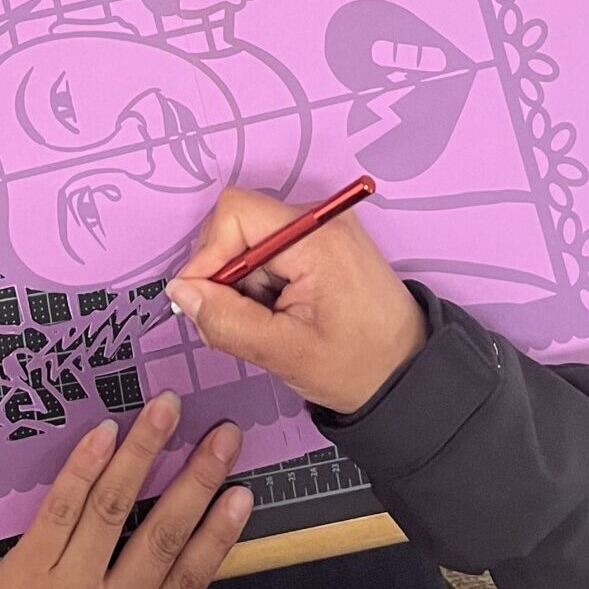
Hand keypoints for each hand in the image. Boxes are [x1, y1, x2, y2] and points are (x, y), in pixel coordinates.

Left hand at [0, 393, 252, 588]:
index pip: (185, 577)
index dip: (217, 536)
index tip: (243, 496)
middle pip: (161, 534)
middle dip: (196, 480)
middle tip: (225, 434)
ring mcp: (66, 583)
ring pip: (114, 510)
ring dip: (145, 456)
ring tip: (168, 410)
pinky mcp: (25, 570)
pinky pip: (60, 511)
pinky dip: (83, 470)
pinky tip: (105, 434)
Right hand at [165, 188, 425, 415]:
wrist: (407, 374)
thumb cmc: (358, 366)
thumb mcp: (283, 352)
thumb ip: (226, 320)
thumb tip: (181, 292)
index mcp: (317, 239)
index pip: (234, 215)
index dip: (208, 256)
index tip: (204, 302)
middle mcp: (321, 220)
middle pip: (238, 226)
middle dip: (226, 276)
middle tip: (242, 322)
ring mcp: (323, 229)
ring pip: (249, 243)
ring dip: (244, 286)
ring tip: (270, 324)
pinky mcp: (321, 243)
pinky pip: (268, 252)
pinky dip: (261, 285)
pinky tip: (279, 315)